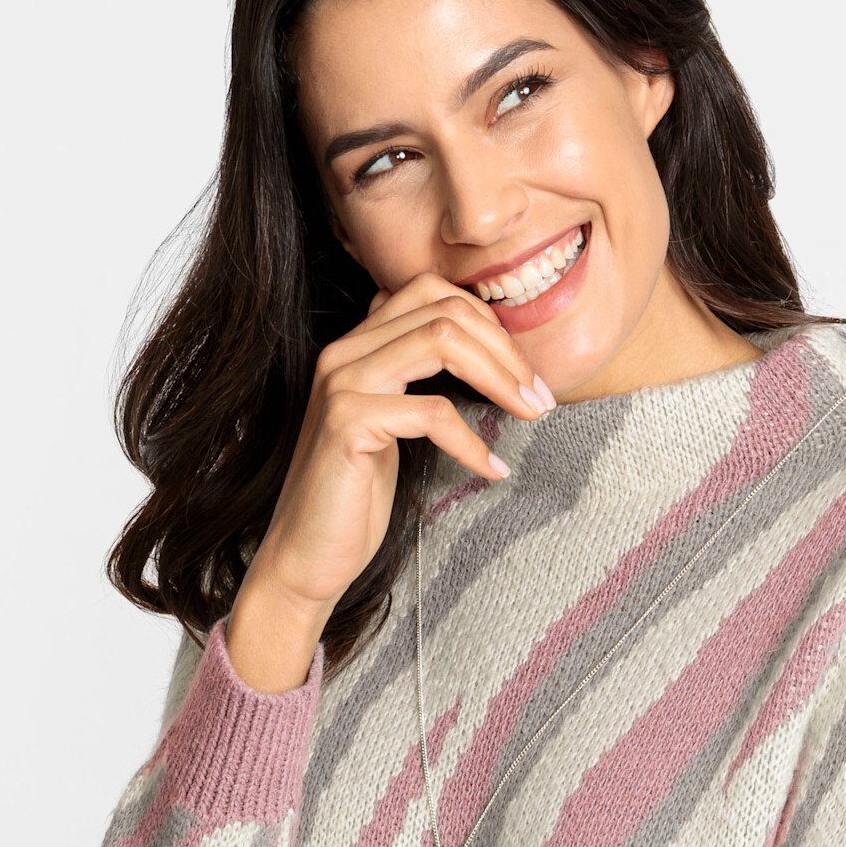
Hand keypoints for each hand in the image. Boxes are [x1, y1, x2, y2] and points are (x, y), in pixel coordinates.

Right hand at [251, 271, 552, 617]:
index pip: (430, 291)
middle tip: (540, 396)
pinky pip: (432, 412)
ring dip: (500, 377)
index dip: (487, 322)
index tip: (522, 371)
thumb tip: (481, 355)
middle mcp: (344, 352)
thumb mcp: (392, 425)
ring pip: (441, 341)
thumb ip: (415, 381)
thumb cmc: (355, 497)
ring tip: (531, 414)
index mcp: (357, 345)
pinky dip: (472, 441)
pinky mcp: (348, 422)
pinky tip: (492, 470)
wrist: (306, 555)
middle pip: (444, 311)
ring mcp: (342, 382)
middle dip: (505, 350)